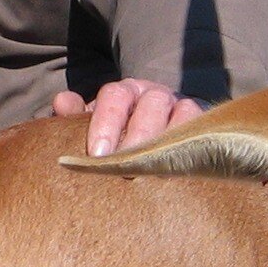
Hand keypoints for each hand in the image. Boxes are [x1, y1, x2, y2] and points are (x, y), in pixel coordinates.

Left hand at [52, 79, 202, 158]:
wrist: (153, 151)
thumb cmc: (114, 142)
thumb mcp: (93, 130)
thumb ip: (75, 118)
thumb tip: (62, 103)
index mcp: (124, 92)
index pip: (115, 96)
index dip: (105, 123)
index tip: (97, 154)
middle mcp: (155, 95)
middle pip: (151, 105)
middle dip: (137, 137)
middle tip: (124, 167)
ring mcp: (184, 109)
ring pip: (182, 115)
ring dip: (168, 143)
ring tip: (153, 173)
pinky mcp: (205, 127)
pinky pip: (204, 131)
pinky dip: (192, 148)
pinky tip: (176, 173)